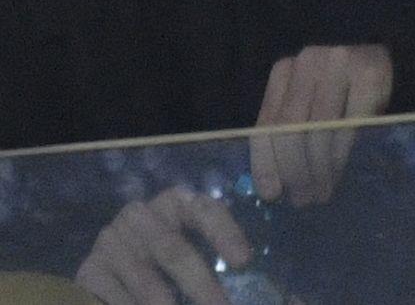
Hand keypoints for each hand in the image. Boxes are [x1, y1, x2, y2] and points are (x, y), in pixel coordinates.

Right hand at [77, 185, 251, 304]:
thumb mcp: (190, 239)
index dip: (225, 234)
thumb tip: (242, 270)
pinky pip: (116, 296)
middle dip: (201, 284)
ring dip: (166, 303)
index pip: (205, 211)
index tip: (244, 261)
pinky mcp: (90, 269)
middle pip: (174, 250)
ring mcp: (112, 240)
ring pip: (145, 279)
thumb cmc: (165, 248)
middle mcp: (140, 214)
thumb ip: (211, 249)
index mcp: (174, 201)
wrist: (115, 258)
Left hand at [248, 41, 391, 207]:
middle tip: (304, 198)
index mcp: (283, 71)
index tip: (272, 194)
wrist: (388, 56)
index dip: (265, 163)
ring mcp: (339, 64)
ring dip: (319, 168)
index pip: (266, 123)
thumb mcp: (308, 102)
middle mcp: (307, 62)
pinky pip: (349, 124)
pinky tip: (339, 172)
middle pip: (290, 128)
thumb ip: (289, 130)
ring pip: (318, 129)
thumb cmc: (341, 89)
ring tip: (322, 191)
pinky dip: (341, 154)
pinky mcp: (369, 74)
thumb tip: (273, 185)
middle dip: (295, 170)